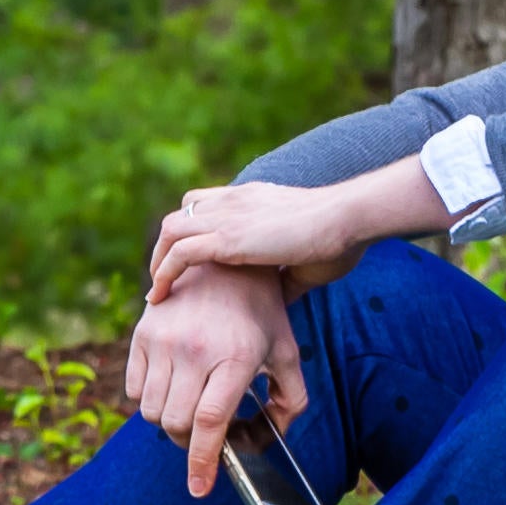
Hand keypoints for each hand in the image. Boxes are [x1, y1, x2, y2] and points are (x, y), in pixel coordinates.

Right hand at [125, 260, 304, 502]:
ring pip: (153, 412)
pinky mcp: (143, 332)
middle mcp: (196, 349)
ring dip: (171, 422)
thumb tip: (269, 438)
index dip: (203, 463)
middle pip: (177, 425)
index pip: (209, 424)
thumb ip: (290, 401)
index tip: (199, 489)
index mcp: (236, 357)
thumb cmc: (262, 312)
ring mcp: (164, 339)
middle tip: (207, 434)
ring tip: (192, 406)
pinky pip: (136, 390)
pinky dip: (152, 399)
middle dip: (191, 442)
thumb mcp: (288, 352)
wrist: (226, 259)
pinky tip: (173, 385)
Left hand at [145, 162, 428, 303]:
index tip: (188, 262)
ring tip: (157, 291)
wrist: (347, 218)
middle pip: (182, 213)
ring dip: (159, 259)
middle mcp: (233, 201)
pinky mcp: (227, 238)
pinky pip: (179, 252)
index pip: (206, 204)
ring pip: (171, 230)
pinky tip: (160, 296)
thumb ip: (284, 278)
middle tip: (165, 279)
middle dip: (168, 246)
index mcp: (252, 199)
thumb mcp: (305, 260)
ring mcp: (228, 217)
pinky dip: (164, 273)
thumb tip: (276, 305)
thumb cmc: (339, 238)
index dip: (193, 230)